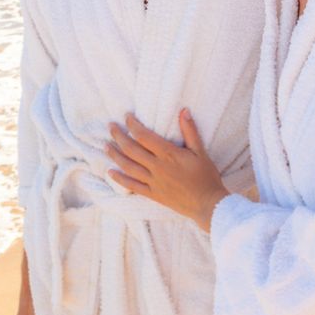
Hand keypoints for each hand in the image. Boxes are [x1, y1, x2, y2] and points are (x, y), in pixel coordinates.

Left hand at [106, 109, 228, 230]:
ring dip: (115, 155)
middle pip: (131, 149)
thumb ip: (190, 131)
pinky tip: (110, 172)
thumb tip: (184, 111)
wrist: (207, 204)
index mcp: (168, 154)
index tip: (127, 117)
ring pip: (128, 166)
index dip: (133, 125)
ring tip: (106, 146)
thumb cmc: (206, 176)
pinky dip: (120, 179)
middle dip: (119, 136)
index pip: (144, 136)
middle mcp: (157, 167)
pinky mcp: (153, 194)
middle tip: (111, 127)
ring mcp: (153, 182)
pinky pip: (132, 186)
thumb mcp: (200, 151)